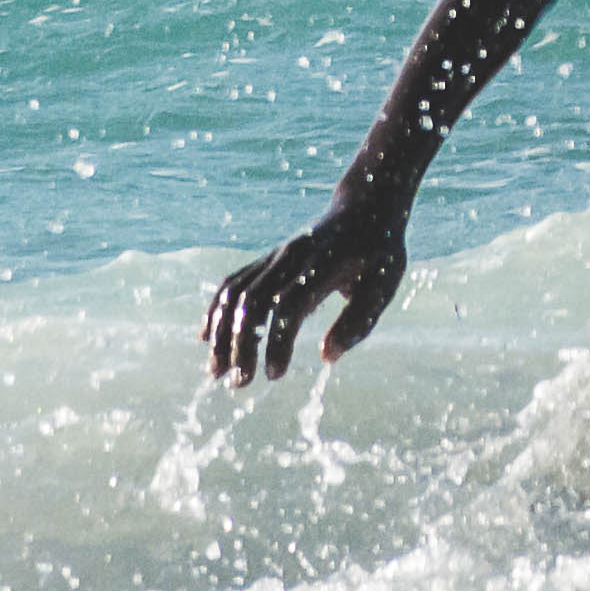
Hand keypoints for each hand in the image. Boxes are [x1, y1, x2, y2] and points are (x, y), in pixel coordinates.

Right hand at [202, 201, 407, 382]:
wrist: (364, 206)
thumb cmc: (378, 253)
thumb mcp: (383, 286)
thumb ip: (357, 322)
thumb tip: (326, 358)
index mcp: (324, 265)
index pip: (290, 305)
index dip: (278, 341)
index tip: (274, 375)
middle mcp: (292, 257)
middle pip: (253, 300)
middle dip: (241, 344)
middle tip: (240, 384)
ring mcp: (275, 255)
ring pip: (236, 291)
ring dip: (221, 332)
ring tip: (216, 371)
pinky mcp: (267, 258)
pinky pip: (233, 282)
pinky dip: (216, 309)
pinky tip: (206, 337)